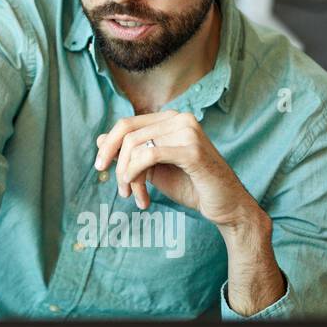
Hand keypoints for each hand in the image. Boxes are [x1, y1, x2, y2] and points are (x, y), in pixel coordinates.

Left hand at [94, 110, 257, 228]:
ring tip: (136, 197)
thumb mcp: (154, 168)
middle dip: (117, 164)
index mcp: (170, 119)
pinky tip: (142, 197)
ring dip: (128, 176)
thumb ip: (131, 153)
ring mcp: (188, 131)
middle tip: (121, 191)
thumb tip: (100, 139)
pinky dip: (136, 176)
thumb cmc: (192, 186)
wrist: (227, 207)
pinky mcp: (192, 150)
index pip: (127, 124)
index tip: (100, 167)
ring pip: (136, 147)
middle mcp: (179, 118)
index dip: (108, 145)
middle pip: (127, 134)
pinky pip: (148, 156)